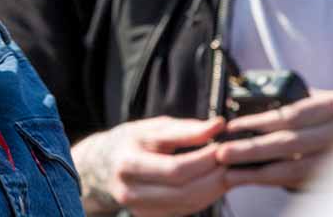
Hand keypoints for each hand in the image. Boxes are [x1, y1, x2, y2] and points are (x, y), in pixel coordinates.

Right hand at [73, 116, 228, 216]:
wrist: (102, 165)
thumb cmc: (131, 141)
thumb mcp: (153, 127)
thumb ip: (186, 129)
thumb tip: (218, 126)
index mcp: (128, 163)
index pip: (175, 168)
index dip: (205, 159)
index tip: (223, 145)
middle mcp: (130, 190)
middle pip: (183, 190)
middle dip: (213, 176)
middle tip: (230, 160)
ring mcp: (138, 208)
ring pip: (187, 204)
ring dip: (213, 188)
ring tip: (226, 170)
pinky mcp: (148, 216)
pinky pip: (184, 210)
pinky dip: (203, 196)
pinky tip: (211, 182)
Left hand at [215, 90, 332, 190]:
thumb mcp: (327, 98)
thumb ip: (298, 102)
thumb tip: (256, 105)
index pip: (289, 116)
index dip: (257, 123)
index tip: (233, 127)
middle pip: (288, 144)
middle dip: (251, 150)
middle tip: (223, 152)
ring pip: (293, 169)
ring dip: (258, 172)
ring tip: (231, 171)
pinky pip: (299, 181)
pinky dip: (274, 181)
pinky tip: (254, 179)